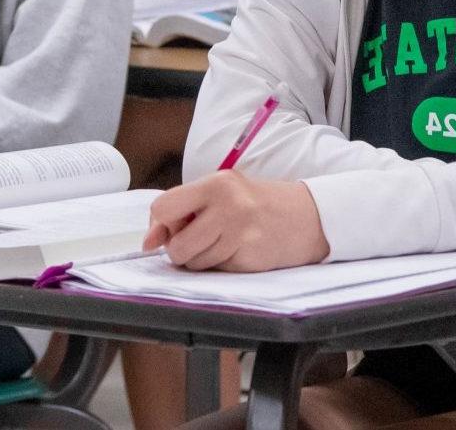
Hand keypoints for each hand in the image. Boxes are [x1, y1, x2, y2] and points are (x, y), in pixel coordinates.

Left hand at [143, 171, 330, 271]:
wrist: (307, 217)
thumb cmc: (256, 204)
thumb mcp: (221, 194)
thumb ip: (183, 210)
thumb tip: (148, 242)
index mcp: (216, 183)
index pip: (163, 207)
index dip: (160, 225)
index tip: (170, 231)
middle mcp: (228, 205)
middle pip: (176, 245)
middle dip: (181, 249)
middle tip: (202, 238)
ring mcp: (240, 233)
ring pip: (194, 263)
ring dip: (202, 259)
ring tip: (225, 242)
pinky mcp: (249, 256)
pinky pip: (216, 271)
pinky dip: (222, 265)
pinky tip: (239, 250)